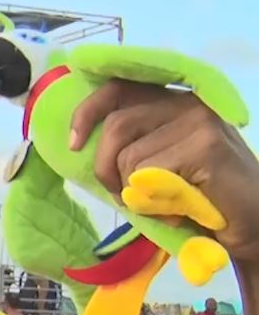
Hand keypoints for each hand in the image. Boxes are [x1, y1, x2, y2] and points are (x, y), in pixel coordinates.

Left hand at [70, 80, 258, 264]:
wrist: (251, 225)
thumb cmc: (197, 198)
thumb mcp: (156, 164)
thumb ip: (128, 145)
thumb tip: (76, 142)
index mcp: (173, 100)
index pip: (118, 88)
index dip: (87, 112)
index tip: (72, 144)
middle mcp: (187, 102)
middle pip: (116, 125)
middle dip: (105, 168)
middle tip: (122, 195)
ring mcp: (199, 121)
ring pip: (129, 156)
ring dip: (132, 192)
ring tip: (161, 203)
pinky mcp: (206, 146)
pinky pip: (149, 174)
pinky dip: (153, 202)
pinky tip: (178, 209)